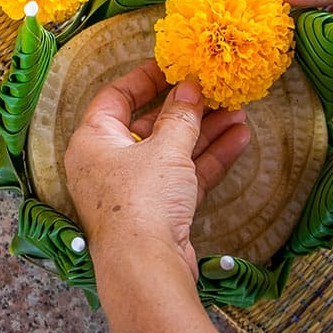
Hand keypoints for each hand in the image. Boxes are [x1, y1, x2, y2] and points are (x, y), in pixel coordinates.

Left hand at [63, 59, 249, 278]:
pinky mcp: (158, 211)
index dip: (145, 78)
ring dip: (204, 131)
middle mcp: (108, 163)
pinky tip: (239, 139)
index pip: (115, 97)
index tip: (173, 65)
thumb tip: (189, 88)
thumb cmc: (142, 201)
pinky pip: (183, 176)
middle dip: (185, 108)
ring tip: (238, 111)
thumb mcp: (165, 149)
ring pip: (171, 151)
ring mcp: (134, 188)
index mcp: (93, 141)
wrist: (146, 268)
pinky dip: (208, 158)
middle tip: (214, 89)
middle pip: (148, 125)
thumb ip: (181, 115)